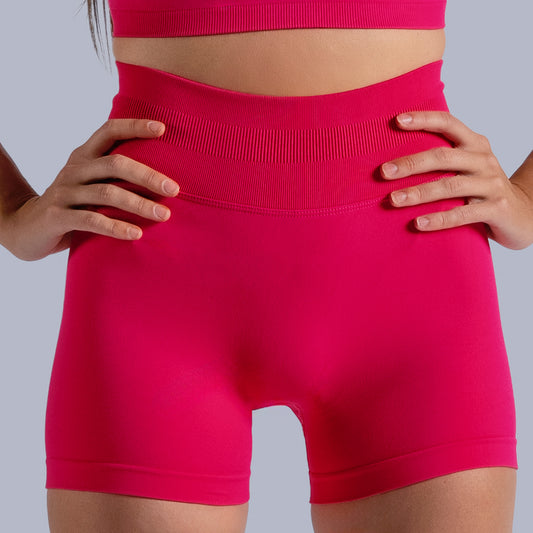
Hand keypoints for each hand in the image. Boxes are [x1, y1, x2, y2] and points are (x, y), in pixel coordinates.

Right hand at [4, 119, 179, 261]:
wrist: (27, 227)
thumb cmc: (72, 205)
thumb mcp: (90, 184)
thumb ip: (115, 177)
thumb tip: (164, 180)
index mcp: (84, 156)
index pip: (108, 130)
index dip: (134, 126)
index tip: (163, 129)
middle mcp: (74, 169)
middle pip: (115, 164)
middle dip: (148, 176)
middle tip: (174, 189)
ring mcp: (65, 193)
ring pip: (107, 194)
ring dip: (139, 205)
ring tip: (164, 215)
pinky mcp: (58, 217)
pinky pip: (92, 220)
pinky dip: (117, 227)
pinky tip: (137, 234)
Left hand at [380, 111, 532, 249]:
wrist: (522, 212)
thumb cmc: (481, 188)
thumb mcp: (467, 167)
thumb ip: (441, 160)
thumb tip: (393, 162)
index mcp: (474, 144)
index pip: (448, 123)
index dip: (423, 119)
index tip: (396, 120)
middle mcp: (483, 159)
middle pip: (443, 157)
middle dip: (411, 164)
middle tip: (383, 172)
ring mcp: (491, 184)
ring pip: (450, 186)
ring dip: (418, 193)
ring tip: (393, 199)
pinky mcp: (495, 209)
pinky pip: (462, 214)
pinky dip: (439, 219)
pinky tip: (418, 223)